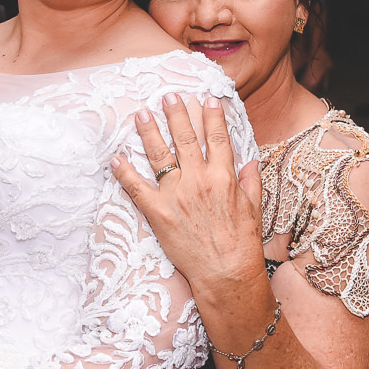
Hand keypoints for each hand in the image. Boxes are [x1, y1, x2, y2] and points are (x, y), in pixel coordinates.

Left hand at [110, 94, 264, 297]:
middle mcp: (199, 180)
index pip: (218, 137)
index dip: (212, 116)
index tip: (206, 99)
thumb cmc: (241, 243)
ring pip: (160, 155)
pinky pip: (136, 188)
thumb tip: (251, 161)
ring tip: (141, 115)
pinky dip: (124, 173)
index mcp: (224, 176)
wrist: (226, 272)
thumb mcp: (253, 208)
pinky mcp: (158, 212)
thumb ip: (250, 181)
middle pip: (185, 138)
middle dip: (176, 114)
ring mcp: (176, 195)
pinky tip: (114, 158)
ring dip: (149, 132)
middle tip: (167, 96)